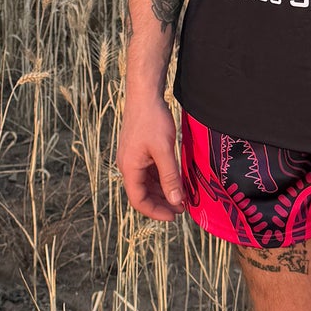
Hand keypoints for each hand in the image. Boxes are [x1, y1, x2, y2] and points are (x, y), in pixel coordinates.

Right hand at [117, 90, 184, 221]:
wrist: (145, 94)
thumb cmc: (152, 120)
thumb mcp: (164, 150)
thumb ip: (170, 177)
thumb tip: (176, 201)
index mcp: (129, 168)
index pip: (139, 200)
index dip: (156, 212)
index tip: (174, 216)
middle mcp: (128, 165)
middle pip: (142, 193)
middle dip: (162, 203)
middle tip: (182, 208)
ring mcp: (133, 157)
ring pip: (147, 183)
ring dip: (162, 191)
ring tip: (181, 196)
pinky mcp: (140, 150)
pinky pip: (149, 171)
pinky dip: (162, 178)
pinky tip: (175, 179)